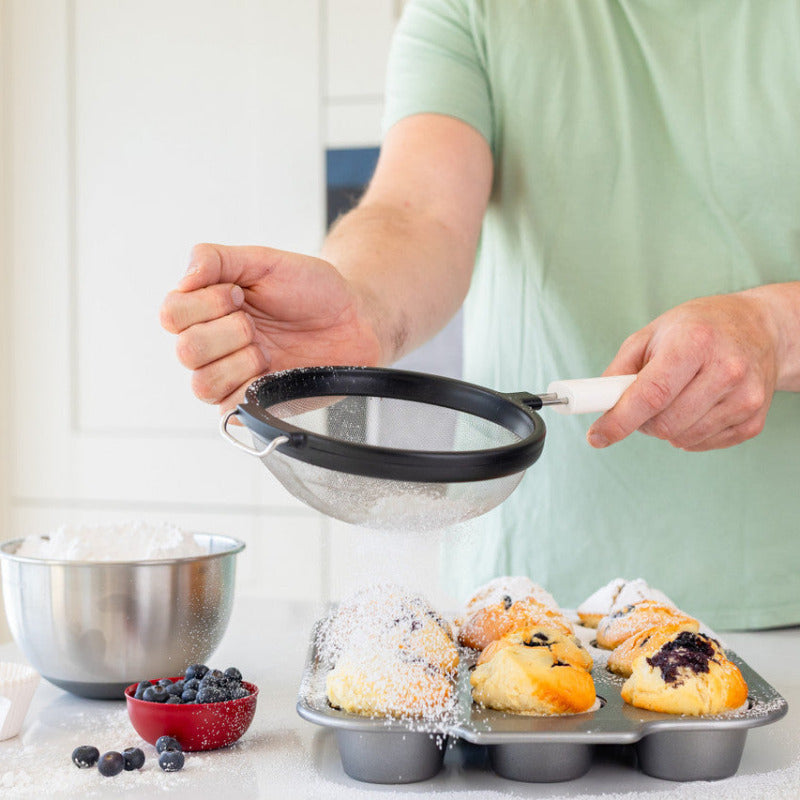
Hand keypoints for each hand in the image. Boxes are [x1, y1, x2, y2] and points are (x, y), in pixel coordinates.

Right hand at [159, 243, 381, 411]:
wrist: (355, 320)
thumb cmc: (313, 291)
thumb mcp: (267, 261)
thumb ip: (218, 259)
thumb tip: (184, 278)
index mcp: (208, 309)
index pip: (172, 314)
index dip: (206, 303)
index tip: (241, 293)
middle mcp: (214, 345)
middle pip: (185, 352)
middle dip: (229, 332)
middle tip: (257, 323)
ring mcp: (232, 376)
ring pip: (202, 384)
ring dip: (240, 362)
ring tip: (267, 349)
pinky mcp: (254, 401)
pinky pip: (229, 409)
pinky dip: (248, 389)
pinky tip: (272, 370)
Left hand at [586, 292, 780, 450]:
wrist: (759, 329)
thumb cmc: (698, 329)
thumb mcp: (651, 334)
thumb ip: (619, 370)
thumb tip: (599, 404)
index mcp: (695, 343)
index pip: (651, 395)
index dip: (619, 420)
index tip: (597, 436)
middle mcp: (726, 370)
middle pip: (664, 423)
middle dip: (641, 421)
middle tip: (641, 404)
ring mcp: (746, 397)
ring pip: (681, 438)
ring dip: (664, 428)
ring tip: (673, 399)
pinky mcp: (754, 420)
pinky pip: (702, 444)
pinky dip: (687, 434)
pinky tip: (695, 406)